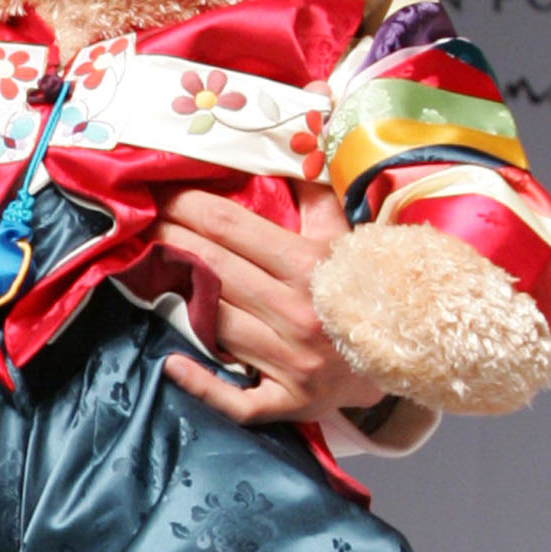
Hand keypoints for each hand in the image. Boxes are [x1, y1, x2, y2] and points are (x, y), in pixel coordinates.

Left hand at [153, 183, 386, 430]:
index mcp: (312, 267)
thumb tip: (295, 150)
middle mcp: (299, 314)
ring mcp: (292, 362)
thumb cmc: (363, 290)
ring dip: (175, 298)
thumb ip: (316, 197)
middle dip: (171, 242)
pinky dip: (201, 383)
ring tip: (145, 273)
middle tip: (141, 225)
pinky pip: (235, 397)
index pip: (232, 228)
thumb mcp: (346, 238)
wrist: (410, 357)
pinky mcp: (288, 401)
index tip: (162, 195)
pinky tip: (172, 365)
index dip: (189, 207)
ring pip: (215, 324)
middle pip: (214, 270)